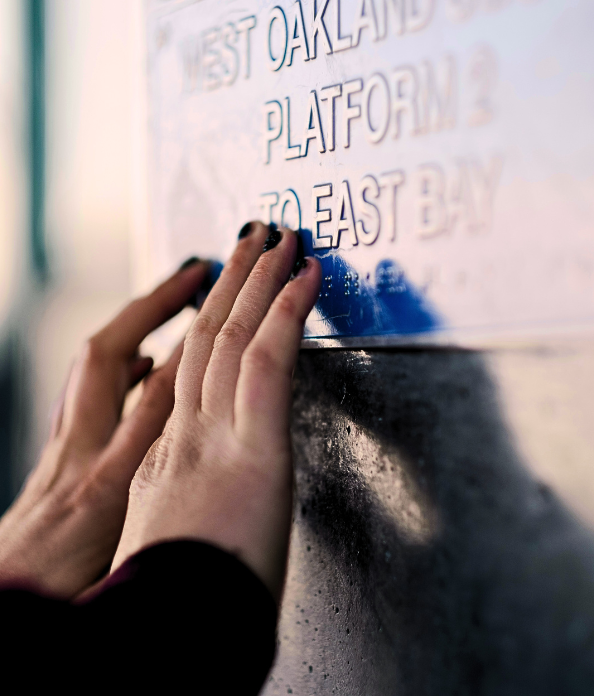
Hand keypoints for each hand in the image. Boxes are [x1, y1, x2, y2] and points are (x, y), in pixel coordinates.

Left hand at [0, 261, 206, 597]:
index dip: (191, 351)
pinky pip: (90, 390)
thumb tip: (197, 500)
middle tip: (189, 275)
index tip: (224, 316)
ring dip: (134, 327)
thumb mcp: (122, 558)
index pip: (153, 400)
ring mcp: (66, 447)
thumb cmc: (58, 588)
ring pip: (95, 366)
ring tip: (169, 303)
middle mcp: (80, 451)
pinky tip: (140, 364)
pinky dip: (120, 366)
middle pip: (109, 356)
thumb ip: (159, 520)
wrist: (1, 597)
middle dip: (150, 306)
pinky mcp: (62, 452)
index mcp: (105, 484)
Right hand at [112, 224, 320, 600]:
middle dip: (231, 286)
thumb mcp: (179, 546)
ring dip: (258, 280)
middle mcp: (188, 437)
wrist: (169, 641)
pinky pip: (268, 363)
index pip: (192, 376)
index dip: (209, 328)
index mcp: (170, 461)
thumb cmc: (184, 611)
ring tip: (277, 236)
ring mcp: (217, 438)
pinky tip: (305, 275)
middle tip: (249, 241)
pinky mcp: (255, 450)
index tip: (227, 297)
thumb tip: (205, 510)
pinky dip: (288, 313)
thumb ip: (189, 511)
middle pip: (208, 342)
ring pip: (234, 338)